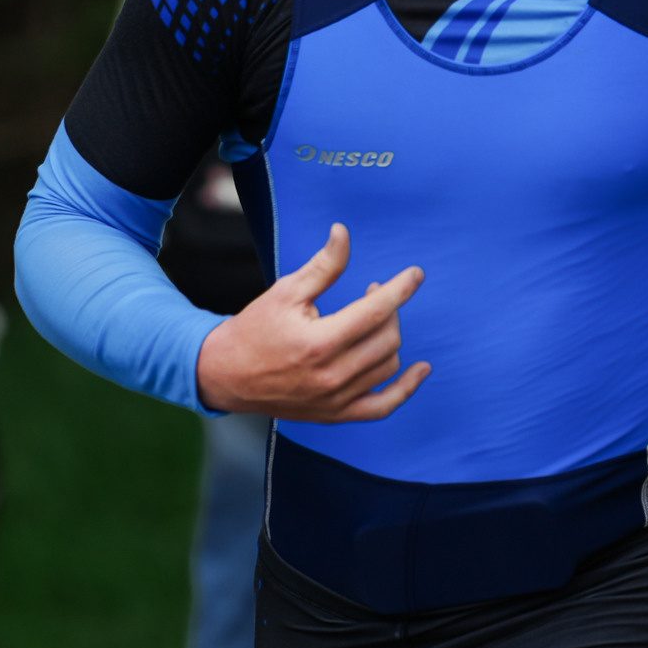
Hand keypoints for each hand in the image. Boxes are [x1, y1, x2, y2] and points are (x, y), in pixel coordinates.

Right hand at [196, 223, 431, 421]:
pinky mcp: (336, 414)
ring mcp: (336, 399)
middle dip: (388, 309)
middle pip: (387, 337)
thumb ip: (323, 265)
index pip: (375, 311)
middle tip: (373, 293)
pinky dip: (406, 388)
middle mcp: (332, 375)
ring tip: (375, 321)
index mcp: (319, 342)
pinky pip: (384, 407)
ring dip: (390, 337)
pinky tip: (420, 369)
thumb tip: (344, 233)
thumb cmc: (255, 329)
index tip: (415, 274)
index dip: (400, 288)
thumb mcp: (286, 291)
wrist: (227, 375)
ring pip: (388, 365)